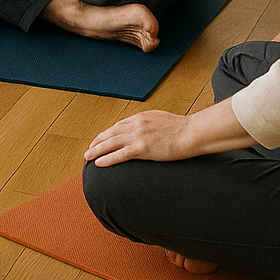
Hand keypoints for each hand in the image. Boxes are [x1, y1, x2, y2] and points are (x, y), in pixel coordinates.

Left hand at [85, 101, 253, 166]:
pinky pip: (119, 154)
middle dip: (98, 141)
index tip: (102, 139)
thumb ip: (150, 124)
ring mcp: (138, 136)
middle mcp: (136, 124)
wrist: (191, 133)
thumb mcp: (162, 120)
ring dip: (97, 150)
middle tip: (89, 149)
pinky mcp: (142, 148)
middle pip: (111, 133)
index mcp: (141, 117)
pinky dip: (107, 158)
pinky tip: (99, 163)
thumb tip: (146, 131)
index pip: (119, 125)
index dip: (108, 133)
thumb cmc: (182, 129)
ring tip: (88, 157)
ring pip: (111, 143)